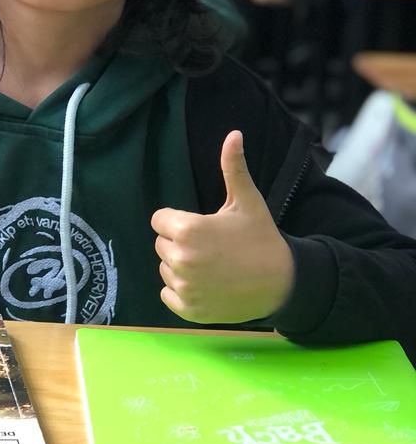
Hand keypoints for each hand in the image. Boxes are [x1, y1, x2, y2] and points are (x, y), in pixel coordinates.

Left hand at [150, 131, 294, 323]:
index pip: (160, 220)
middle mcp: (180, 259)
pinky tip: (207, 285)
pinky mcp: (187, 309)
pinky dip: (182, 291)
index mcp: (187, 230)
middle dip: (180, 243)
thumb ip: (233, 168)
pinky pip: (167, 294)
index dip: (179, 221)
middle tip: (211, 246)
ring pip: (165, 269)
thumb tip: (234, 134)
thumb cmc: (261, 238)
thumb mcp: (247, 201)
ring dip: (181, 267)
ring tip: (212, 266)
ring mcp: (183, 287)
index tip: (203, 226)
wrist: (282, 282)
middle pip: (161, 244)